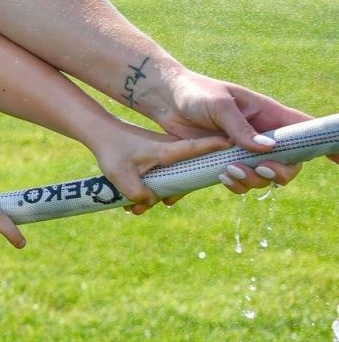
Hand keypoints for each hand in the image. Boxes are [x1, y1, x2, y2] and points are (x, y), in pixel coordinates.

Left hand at [87, 120, 232, 213]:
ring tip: (135, 207)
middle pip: (190, 176)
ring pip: (174, 182)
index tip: (241, 149)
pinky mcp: (157, 160)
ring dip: (157, 197)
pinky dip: (149, 193)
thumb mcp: (120, 174)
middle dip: (177, 194)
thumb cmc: (111, 149)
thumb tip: (152, 202)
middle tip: (165, 203)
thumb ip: (137, 192)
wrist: (99, 134)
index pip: (200, 149)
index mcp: (168, 151)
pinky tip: (130, 203)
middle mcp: (172, 152)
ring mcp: (165, 157)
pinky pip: (163, 180)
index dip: (219, 151)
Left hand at [143, 70, 315, 192]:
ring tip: (229, 172)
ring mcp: (244, 149)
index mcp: (268, 114)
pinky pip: (242, 180)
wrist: (164, 100)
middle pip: (290, 163)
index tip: (338, 160)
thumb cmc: (193, 93)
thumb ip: (240, 127)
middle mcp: (262, 134)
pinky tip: (222, 178)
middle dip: (280, 173)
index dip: (325, 145)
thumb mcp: (218, 105)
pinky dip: (237, 184)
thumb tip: (267, 149)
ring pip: (265, 176)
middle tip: (261, 170)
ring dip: (254, 181)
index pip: (305, 130)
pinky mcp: (226, 160)